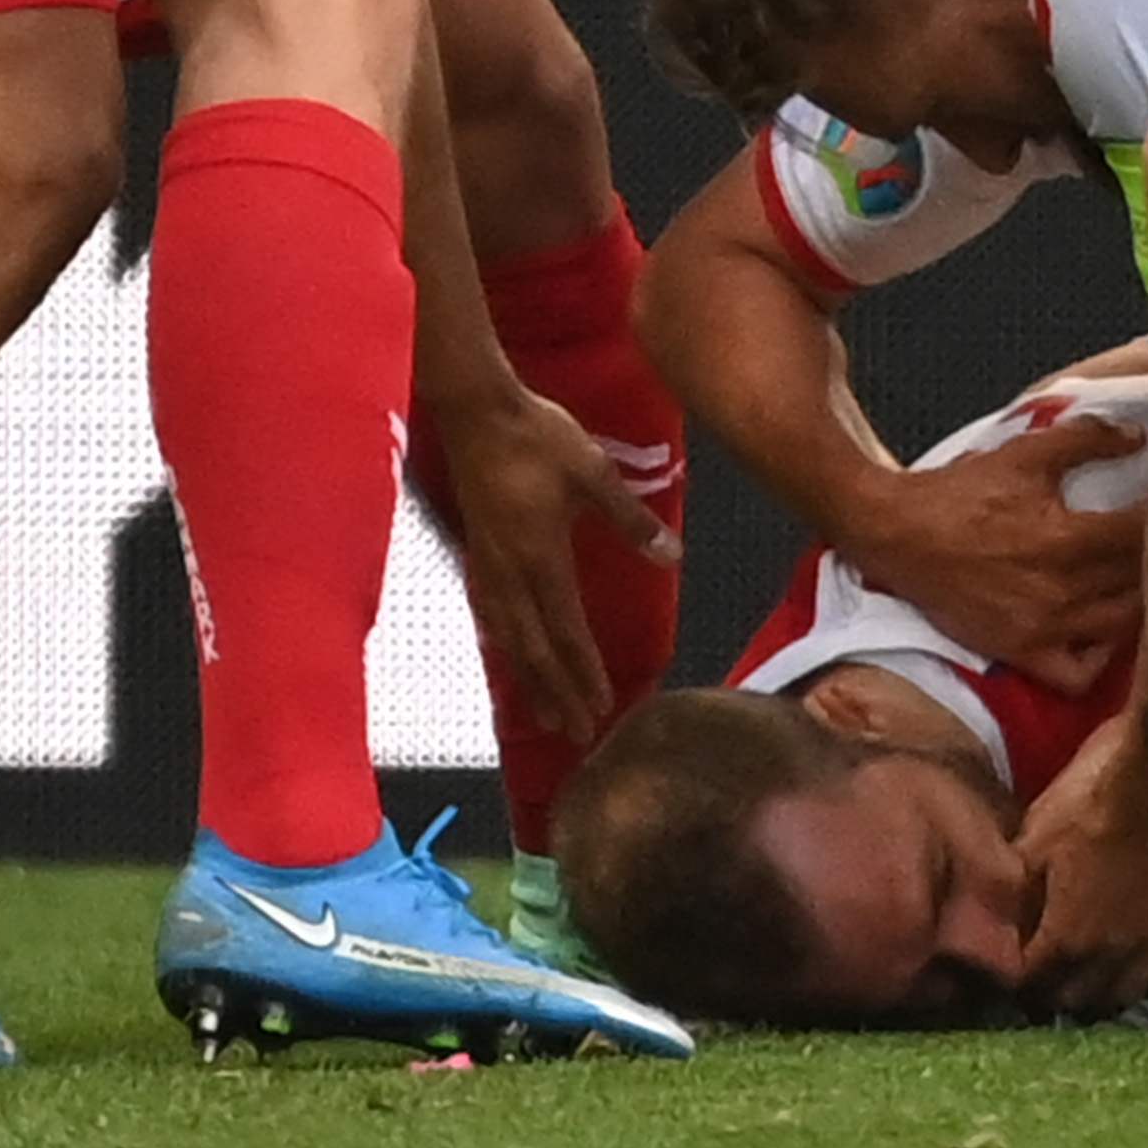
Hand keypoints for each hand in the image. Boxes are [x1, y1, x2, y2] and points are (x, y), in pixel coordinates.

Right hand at [421, 383, 679, 747]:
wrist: (477, 412)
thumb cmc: (538, 437)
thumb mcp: (593, 472)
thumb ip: (631, 519)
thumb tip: (671, 558)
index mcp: (541, 557)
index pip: (566, 630)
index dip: (583, 673)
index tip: (601, 708)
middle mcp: (510, 573)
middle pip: (534, 649)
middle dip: (558, 694)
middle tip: (578, 735)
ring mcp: (487, 566)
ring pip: (509, 639)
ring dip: (529, 681)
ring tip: (545, 716)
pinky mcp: (476, 553)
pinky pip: (490, 617)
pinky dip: (505, 648)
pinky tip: (510, 658)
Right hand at [848, 418, 1147, 684]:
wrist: (897, 535)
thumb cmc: (962, 492)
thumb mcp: (1026, 452)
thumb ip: (1087, 438)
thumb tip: (1138, 438)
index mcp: (1066, 539)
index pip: (1145, 535)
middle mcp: (1060, 593)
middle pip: (1142, 583)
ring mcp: (1042, 630)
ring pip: (1123, 629)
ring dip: (1144, 604)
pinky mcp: (1021, 654)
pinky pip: (1078, 675)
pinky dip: (1100, 659)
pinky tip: (1103, 630)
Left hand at [1015, 713, 1147, 1014]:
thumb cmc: (1092, 797)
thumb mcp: (1035, 838)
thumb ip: (1017, 893)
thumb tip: (1005, 925)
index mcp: (1069, 937)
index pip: (1032, 988)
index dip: (1014, 982)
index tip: (1006, 970)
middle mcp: (1113, 956)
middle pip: (1075, 1004)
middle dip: (1052, 995)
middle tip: (1038, 974)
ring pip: (1120, 1000)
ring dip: (1096, 995)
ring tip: (1080, 976)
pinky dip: (1136, 980)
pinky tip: (1124, 964)